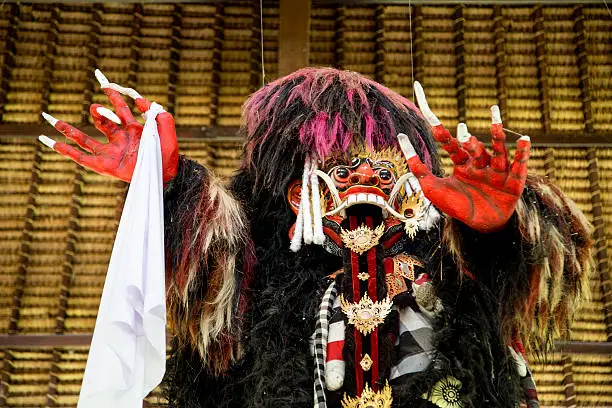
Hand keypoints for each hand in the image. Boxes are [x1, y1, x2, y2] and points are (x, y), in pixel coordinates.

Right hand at [38, 70, 177, 182]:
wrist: (167, 175)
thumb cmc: (168, 154)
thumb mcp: (167, 129)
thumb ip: (158, 113)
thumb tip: (141, 100)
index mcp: (133, 128)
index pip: (120, 107)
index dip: (112, 94)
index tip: (103, 81)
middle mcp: (119, 138)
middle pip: (101, 121)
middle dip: (97, 112)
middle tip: (96, 108)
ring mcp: (110, 152)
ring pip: (84, 139)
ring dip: (68, 129)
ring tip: (52, 119)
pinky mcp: (105, 166)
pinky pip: (82, 157)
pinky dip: (66, 151)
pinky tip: (51, 142)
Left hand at [398, 82, 530, 232]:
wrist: (482, 227)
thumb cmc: (458, 207)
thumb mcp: (434, 189)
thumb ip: (420, 170)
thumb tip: (403, 144)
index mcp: (462, 165)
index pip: (451, 146)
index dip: (442, 134)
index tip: (431, 120)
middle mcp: (481, 165)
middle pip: (475, 148)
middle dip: (469, 140)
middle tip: (462, 132)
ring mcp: (497, 172)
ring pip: (498, 151)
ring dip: (497, 135)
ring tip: (495, 119)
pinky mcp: (513, 182)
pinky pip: (519, 166)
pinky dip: (522, 153)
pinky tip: (524, 139)